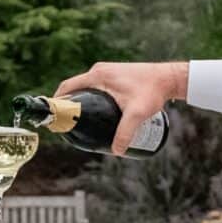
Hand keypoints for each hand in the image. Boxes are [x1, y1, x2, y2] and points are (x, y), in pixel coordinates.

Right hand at [56, 60, 187, 152]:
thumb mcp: (137, 113)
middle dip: (69, 105)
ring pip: (86, 88)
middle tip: (68, 125)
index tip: (53, 116)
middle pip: (75, 88)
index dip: (57, 100)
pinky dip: (90, 97)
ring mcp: (107, 72)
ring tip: (81, 122)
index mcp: (98, 75)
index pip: (68, 86)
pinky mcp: (114, 76)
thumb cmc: (153, 91)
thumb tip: (116, 152)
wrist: (168, 78)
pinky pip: (95, 87)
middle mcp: (99, 70)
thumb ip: (125, 132)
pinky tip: (95, 113)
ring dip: (80, 101)